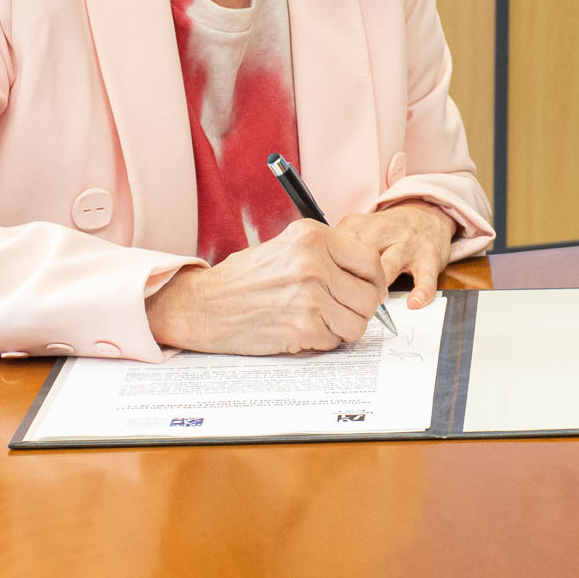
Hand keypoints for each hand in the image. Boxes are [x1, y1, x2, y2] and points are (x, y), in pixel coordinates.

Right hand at [145, 221, 384, 354]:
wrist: (204, 305)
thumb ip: (329, 256)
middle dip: (361, 309)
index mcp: (313, 236)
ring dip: (344, 328)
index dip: (375, 281)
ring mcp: (309, 296)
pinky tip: (302, 330)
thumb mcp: (288, 247)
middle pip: (370, 296)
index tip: (368, 289)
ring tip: (320, 320)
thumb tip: (371, 278)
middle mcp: (313, 263)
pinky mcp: (302, 327)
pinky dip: (324, 341)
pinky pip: (335, 340)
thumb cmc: (245, 278)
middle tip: (344, 311)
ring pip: (358, 323)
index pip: (371, 261)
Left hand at [334, 203, 454, 312]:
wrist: (425, 215)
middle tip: (344, 304)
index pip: (336, 249)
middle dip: (352, 284)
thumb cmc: (384, 232)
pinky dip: (420, 291)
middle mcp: (383, 231)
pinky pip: (425, 277)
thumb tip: (312, 276)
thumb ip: (335, 249)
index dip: (329, 273)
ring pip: (389, 267)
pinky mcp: (429, 256)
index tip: (324, 290)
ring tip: (372, 306)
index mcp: (359, 225)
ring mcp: (407, 243)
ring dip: (379, 290)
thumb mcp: (356, 230)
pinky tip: (413, 303)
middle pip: (359, 259)